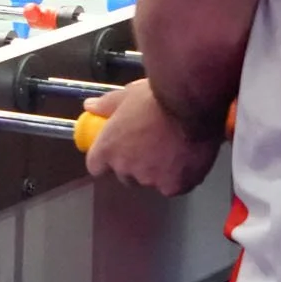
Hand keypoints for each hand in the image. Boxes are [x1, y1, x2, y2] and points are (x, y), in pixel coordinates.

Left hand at [82, 79, 221, 196]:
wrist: (189, 106)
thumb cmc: (156, 97)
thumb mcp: (127, 95)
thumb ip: (106, 105)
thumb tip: (90, 106)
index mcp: (108, 148)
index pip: (95, 166)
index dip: (106, 159)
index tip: (116, 150)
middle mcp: (125, 168)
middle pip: (125, 176)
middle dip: (134, 165)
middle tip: (150, 146)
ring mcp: (149, 180)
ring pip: (151, 181)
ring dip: (157, 171)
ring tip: (172, 149)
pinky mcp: (173, 187)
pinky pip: (173, 185)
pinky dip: (179, 176)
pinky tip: (186, 158)